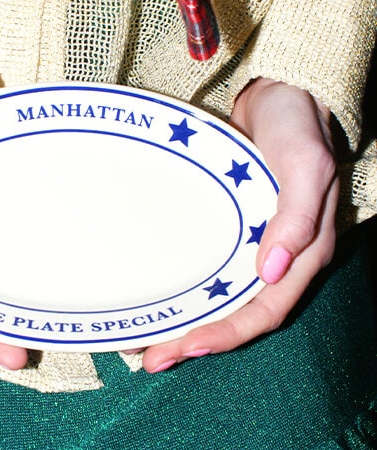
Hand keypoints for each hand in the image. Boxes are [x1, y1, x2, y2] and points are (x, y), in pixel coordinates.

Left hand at [142, 78, 337, 372]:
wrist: (282, 90)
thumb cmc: (297, 124)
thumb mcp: (304, 165)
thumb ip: (295, 217)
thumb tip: (271, 272)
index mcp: (302, 252)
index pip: (264, 309)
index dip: (228, 333)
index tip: (186, 347)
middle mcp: (277, 257)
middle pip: (236, 313)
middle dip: (196, 339)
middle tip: (150, 359)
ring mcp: (254, 242)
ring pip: (219, 297)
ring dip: (186, 321)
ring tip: (144, 341)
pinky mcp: (232, 226)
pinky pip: (209, 267)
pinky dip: (187, 287)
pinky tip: (159, 294)